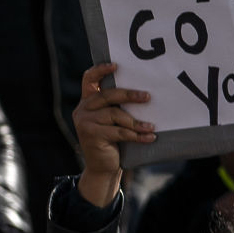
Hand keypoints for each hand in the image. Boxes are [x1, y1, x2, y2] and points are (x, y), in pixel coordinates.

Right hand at [71, 62, 152, 206]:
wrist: (102, 167)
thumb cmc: (112, 140)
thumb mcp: (111, 120)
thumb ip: (115, 107)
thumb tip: (144, 94)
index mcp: (87, 101)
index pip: (88, 79)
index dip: (100, 70)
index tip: (116, 66)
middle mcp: (82, 110)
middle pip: (107, 96)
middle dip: (128, 95)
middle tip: (147, 97)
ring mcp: (85, 122)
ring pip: (115, 115)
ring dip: (135, 122)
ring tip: (151, 126)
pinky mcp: (92, 135)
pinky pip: (119, 132)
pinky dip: (136, 135)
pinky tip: (149, 137)